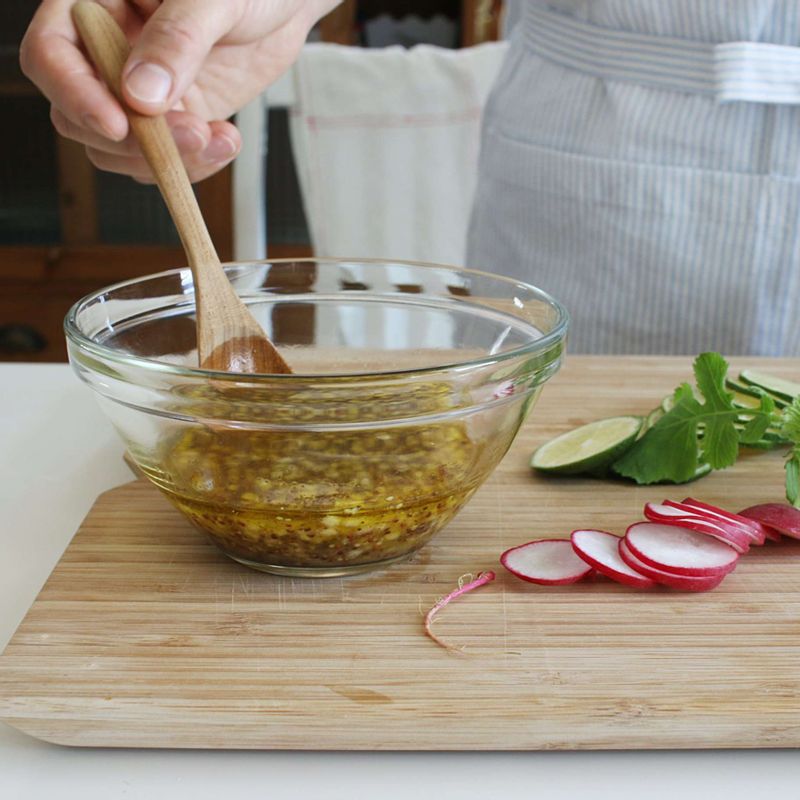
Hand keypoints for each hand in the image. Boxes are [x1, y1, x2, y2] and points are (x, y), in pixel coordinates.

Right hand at [20, 0, 338, 181]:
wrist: (284, 6)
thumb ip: (177, 40)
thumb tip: (140, 95)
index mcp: (96, 5)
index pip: (51, 56)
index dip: (75, 95)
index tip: (118, 125)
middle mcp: (108, 53)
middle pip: (79, 116)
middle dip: (134, 140)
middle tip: (191, 133)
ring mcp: (138, 93)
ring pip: (120, 149)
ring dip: (168, 160)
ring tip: (217, 138)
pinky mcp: (172, 120)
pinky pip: (164, 160)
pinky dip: (194, 165)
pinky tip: (225, 141)